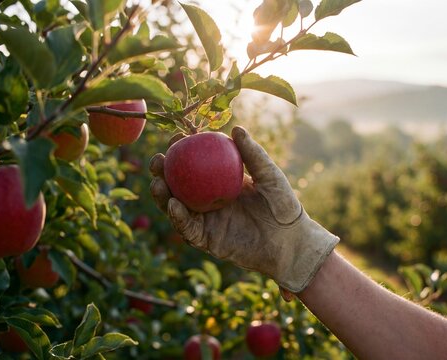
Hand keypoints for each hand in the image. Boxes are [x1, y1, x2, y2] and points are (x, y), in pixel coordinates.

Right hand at [149, 126, 338, 292]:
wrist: (290, 241)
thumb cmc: (284, 205)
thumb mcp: (270, 176)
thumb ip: (253, 154)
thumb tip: (236, 129)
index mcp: (220, 182)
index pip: (195, 163)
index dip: (183, 150)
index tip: (178, 137)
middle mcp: (208, 200)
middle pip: (177, 184)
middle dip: (162, 172)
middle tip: (158, 160)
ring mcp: (206, 220)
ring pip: (175, 206)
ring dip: (162, 195)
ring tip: (157, 182)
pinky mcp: (207, 240)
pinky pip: (188, 228)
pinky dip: (178, 217)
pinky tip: (173, 205)